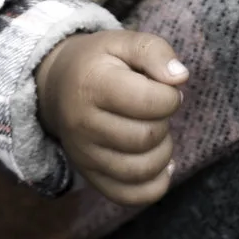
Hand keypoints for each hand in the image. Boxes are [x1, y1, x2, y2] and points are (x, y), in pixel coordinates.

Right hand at [36, 28, 187, 204]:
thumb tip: (180, 77)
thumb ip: (155, 51)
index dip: (170, 95)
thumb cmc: (99, 62)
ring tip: (156, 132)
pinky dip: (154, 186)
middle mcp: (83, 125)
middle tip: (157, 109)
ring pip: (140, 171)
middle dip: (164, 122)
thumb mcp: (123, 42)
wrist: (58, 85)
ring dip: (163, 153)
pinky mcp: (89, 176)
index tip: (165, 88)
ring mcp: (83, 155)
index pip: (146, 101)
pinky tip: (160, 165)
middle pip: (145, 138)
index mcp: (92, 85)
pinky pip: (129, 196)